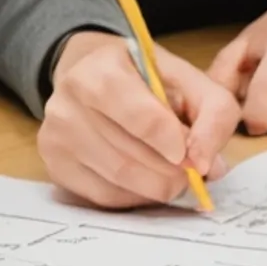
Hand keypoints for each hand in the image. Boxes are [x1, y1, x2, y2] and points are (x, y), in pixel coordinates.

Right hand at [40, 28, 238, 209]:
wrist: (93, 75)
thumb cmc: (145, 79)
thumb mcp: (188, 79)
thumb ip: (212, 114)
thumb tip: (208, 166)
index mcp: (100, 69)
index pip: (142, 118)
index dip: (174, 143)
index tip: (193, 156)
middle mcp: (67, 101)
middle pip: (130, 156)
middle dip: (171, 173)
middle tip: (191, 174)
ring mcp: (55, 135)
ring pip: (117, 180)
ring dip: (156, 186)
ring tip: (173, 177)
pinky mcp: (54, 164)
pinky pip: (102, 196)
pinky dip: (134, 196)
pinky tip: (146, 181)